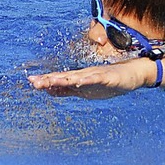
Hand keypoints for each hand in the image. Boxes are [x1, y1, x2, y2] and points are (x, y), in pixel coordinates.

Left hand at [28, 59, 153, 99]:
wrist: (134, 74)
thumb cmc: (111, 81)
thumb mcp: (86, 88)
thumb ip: (69, 89)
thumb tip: (48, 90)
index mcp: (80, 79)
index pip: (60, 80)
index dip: (46, 80)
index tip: (30, 81)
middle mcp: (86, 75)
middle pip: (65, 77)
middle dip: (50, 79)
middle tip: (33, 81)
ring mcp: (97, 75)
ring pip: (78, 77)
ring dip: (64, 78)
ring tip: (51, 80)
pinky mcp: (109, 77)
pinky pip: (97, 78)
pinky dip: (87, 79)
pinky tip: (79, 81)